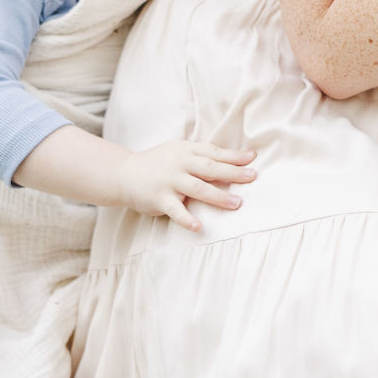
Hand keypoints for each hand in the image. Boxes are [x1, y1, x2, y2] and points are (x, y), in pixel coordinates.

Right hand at [115, 140, 256, 232]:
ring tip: (237, 204)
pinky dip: (188, 219)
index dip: (234, 156)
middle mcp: (180, 164)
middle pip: (210, 168)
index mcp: (187, 151)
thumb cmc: (158, 163)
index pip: (214, 152)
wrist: (124, 173)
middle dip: (233, 173)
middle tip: (252, 177)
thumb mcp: (178, 152)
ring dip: (218, 196)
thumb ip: (200, 157)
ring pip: (198, 188)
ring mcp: (170, 181)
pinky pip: (176, 210)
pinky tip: (199, 227)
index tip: (252, 158)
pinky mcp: (159, 198)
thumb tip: (231, 161)